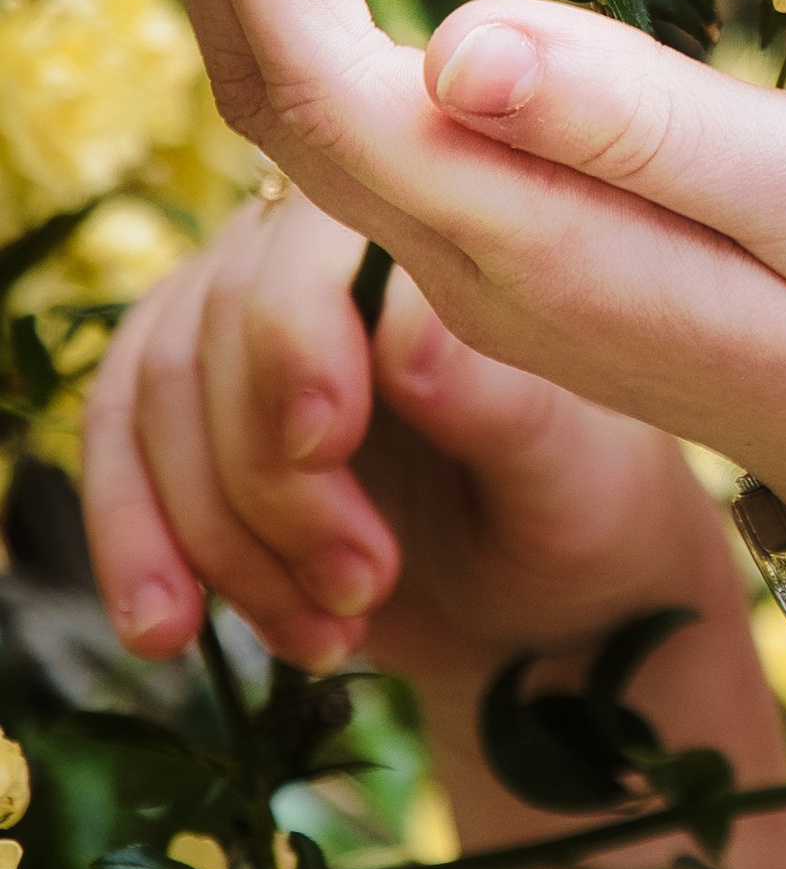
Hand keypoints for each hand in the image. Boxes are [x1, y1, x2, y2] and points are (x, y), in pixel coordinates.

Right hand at [82, 187, 732, 683]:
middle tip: (362, 589)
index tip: (325, 445)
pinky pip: (117, 455)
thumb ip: (503, 407)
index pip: (314, 243)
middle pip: (217, 331)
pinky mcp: (191, 408)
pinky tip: (165, 632)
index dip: (296, 339)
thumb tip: (406, 333)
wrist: (548, 605)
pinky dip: (135, 547)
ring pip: (155, 401)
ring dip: (217, 538)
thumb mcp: (573, 478)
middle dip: (270, 484)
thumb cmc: (584, 514)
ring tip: (320, 635)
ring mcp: (240, 325)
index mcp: (433, 233)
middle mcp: (321, 256)